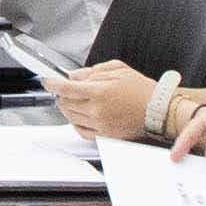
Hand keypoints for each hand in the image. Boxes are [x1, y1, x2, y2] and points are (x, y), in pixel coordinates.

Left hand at [47, 62, 168, 142]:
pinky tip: (78, 116)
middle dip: (62, 95)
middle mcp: (98, 109)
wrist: (158, 109)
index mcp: (100, 91)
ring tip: (74, 101)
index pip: (67, 88)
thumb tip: (75, 75)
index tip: (48, 81)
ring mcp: (100, 124)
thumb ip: (93, 71)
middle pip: (66, 103)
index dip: (53, 84)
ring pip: (71, 117)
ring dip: (68, 108)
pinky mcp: (105, 135)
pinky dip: (75, 123)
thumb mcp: (118, 69)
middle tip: (66, 89)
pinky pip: (81, 131)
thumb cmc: (141, 89)